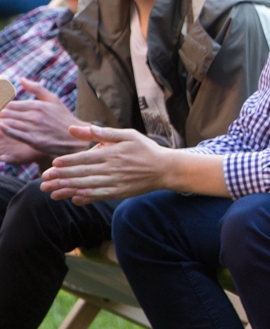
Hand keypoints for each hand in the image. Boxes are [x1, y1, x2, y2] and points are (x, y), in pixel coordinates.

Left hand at [0, 78, 90, 157]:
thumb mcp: (53, 99)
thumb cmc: (63, 118)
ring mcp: (34, 128)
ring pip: (9, 123)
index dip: (1, 106)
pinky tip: (1, 127)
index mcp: (38, 105)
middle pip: (8, 113)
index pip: (11, 104)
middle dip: (0, 114)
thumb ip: (37, 88)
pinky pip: (15, 134)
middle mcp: (35, 116)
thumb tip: (21, 79)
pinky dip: (6, 130)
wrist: (76, 138)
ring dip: (1, 121)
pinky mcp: (34, 140)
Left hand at [41, 125, 169, 203]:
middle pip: (82, 173)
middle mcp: (112, 169)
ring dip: (68, 190)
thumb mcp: (126, 135)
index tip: (53, 164)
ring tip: (52, 192)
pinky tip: (74, 199)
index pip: (85, 158)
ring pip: (88, 186)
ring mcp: (116, 182)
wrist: (166, 169)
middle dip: (61, 177)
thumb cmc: (145, 149)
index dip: (68, 161)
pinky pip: (100, 196)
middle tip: (44, 180)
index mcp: (112, 153)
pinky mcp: (120, 192)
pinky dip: (87, 198)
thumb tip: (76, 129)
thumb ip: (101, 133)